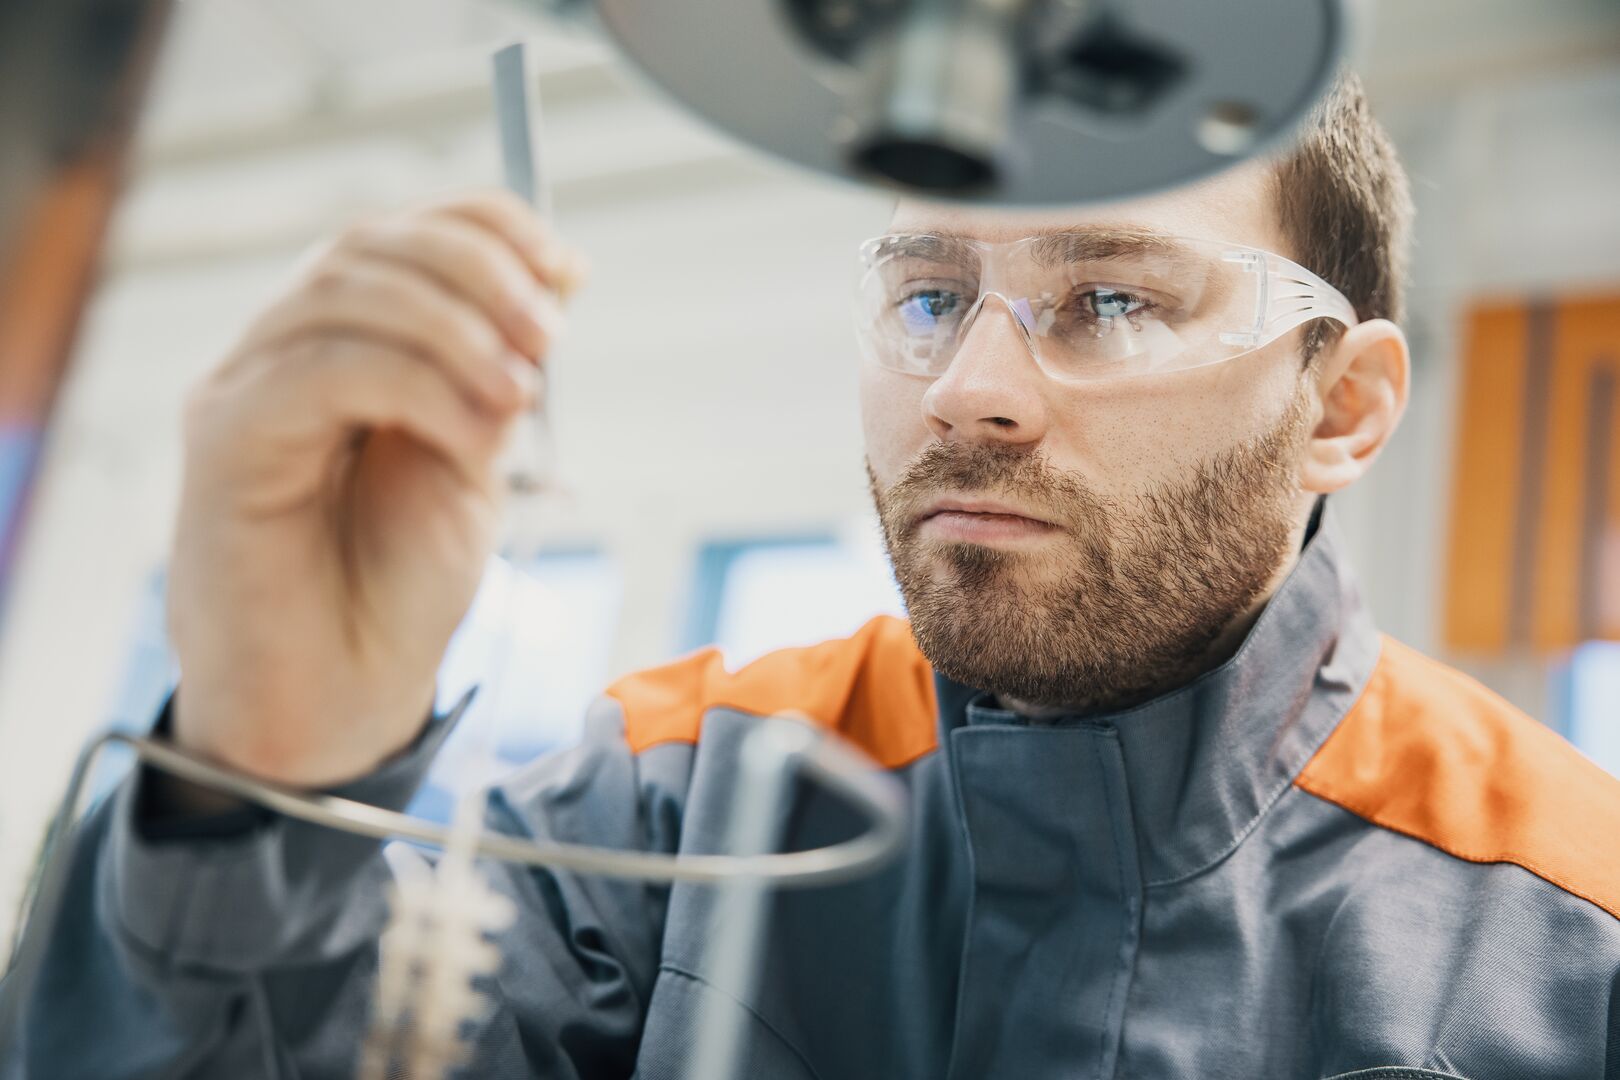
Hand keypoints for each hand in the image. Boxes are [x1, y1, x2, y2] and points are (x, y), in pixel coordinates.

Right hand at [165, 190, 584, 786]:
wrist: (339, 699)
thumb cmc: (398, 588)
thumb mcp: (472, 460)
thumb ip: (497, 373)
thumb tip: (559, 280)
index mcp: (342, 346)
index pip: (399, 236)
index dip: (483, 225)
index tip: (567, 266)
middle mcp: (281, 353)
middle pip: (367, 247)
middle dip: (477, 273)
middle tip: (549, 334)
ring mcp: (245, 389)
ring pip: (342, 293)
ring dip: (454, 330)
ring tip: (518, 395)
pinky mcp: (226, 440)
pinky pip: (321, 369)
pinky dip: (417, 387)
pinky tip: (473, 440)